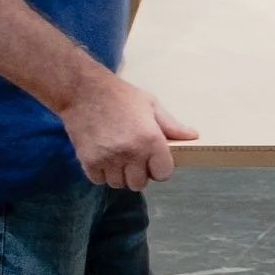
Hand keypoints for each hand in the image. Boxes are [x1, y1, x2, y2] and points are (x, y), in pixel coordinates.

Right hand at [62, 66, 197, 189]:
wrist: (83, 90)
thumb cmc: (120, 95)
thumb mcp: (151, 104)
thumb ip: (171, 125)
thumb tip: (192, 136)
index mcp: (150, 139)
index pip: (163, 174)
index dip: (160, 168)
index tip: (154, 160)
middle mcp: (130, 153)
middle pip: (139, 184)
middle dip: (139, 174)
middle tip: (135, 158)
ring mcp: (107, 159)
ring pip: (119, 184)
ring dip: (120, 175)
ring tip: (118, 157)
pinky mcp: (88, 162)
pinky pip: (99, 180)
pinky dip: (102, 173)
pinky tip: (104, 157)